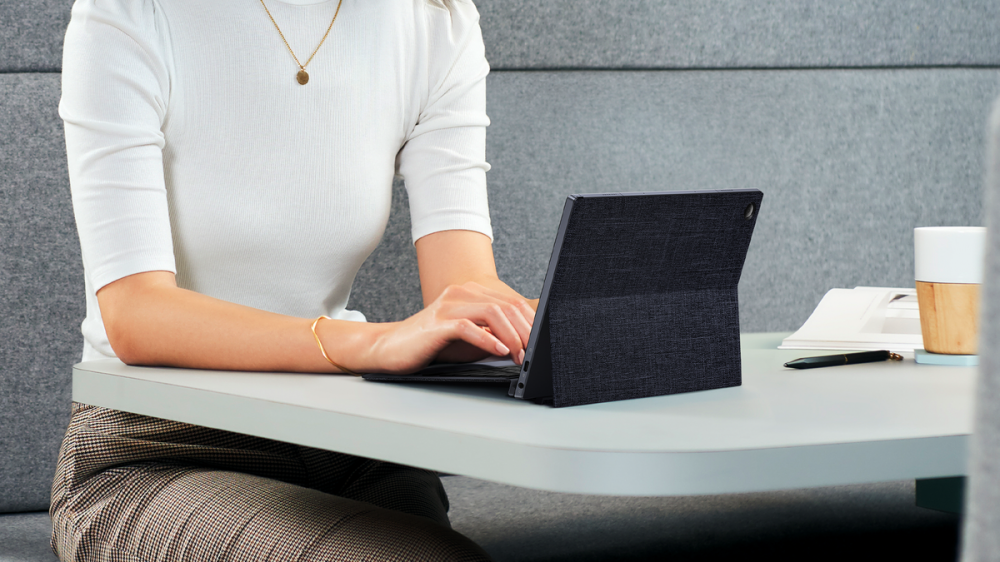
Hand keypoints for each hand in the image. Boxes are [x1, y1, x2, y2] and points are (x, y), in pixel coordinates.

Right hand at [369, 281, 534, 373]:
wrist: (391, 347)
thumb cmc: (431, 344)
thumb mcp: (469, 335)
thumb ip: (492, 332)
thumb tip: (525, 342)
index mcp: (471, 292)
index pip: (511, 302)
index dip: (531, 321)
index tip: (542, 340)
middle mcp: (461, 293)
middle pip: (506, 305)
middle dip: (526, 330)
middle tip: (534, 351)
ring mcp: (448, 306)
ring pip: (492, 313)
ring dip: (512, 335)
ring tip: (520, 354)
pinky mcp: (438, 324)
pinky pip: (469, 327)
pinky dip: (488, 340)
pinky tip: (500, 351)